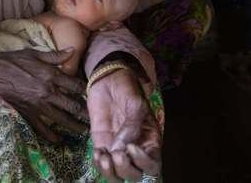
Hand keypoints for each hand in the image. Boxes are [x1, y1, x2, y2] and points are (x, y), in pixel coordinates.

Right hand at [0, 48, 87, 141]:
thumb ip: (54, 55)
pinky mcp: (27, 114)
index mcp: (50, 74)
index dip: (87, 90)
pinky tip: (59, 140)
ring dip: (75, 126)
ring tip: (84, 131)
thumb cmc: (9, 61)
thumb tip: (72, 50)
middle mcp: (47, 91)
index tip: (93, 94)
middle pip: (73, 105)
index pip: (75, 85)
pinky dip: (52, 136)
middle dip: (85, 112)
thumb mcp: (32, 53)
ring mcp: (38, 105)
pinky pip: (43, 129)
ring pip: (62, 119)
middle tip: (94, 117)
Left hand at [88, 67, 161, 181]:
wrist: (107, 78)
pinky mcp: (102, 144)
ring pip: (118, 175)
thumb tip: (123, 148)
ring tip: (104, 157)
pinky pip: (102, 164)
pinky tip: (97, 152)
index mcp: (149, 139)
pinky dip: (99, 164)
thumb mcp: (135, 104)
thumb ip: (132, 126)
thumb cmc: (127, 88)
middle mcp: (135, 148)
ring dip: (111, 172)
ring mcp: (118, 148)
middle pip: (135, 175)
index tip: (131, 147)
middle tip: (116, 153)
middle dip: (126, 169)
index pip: (152, 165)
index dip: (143, 162)